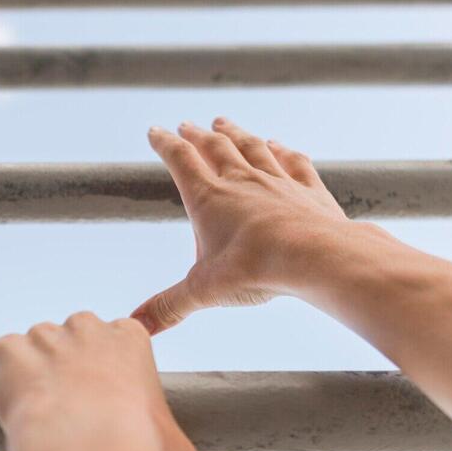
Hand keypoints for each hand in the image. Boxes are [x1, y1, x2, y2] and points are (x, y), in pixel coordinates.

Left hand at [0, 311, 196, 450]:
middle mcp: (86, 326)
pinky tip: (12, 412)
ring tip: (39, 420)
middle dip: (66, 368)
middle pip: (70, 339)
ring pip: (31, 351)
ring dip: (31, 377)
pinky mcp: (6, 351)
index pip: (116, 340)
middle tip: (66, 414)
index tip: (101, 403)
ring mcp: (43, 335)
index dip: (106, 373)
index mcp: (130, 337)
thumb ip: (170, 440)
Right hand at [131, 117, 351, 334]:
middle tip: (188, 125)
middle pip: (215, 147)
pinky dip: (282, 150)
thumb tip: (135, 327)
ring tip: (224, 123)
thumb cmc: (256, 269)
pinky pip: (292, 162)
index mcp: (209, 198)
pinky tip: (277, 145)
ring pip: (252, 147)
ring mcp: (277, 181)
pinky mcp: (308, 189)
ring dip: (236, 133)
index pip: (181, 160)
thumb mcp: (203, 291)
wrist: (316, 256)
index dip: (165, 143)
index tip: (155, 131)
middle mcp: (241, 181)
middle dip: (198, 135)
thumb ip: (169, 307)